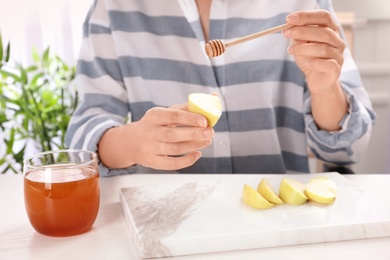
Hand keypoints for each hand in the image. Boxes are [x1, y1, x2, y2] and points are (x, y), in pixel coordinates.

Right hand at [99, 103, 213, 170]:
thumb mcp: (165, 113)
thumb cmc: (156, 124)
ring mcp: (150, 148)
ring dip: (194, 145)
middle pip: (173, 135)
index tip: (205, 120)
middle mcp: (150, 132)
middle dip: (194, 134)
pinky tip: (197, 154)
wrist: (132, 142)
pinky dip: (187, 161)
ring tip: (208, 141)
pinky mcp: (153, 162)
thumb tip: (213, 97)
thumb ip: (187, 107)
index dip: (189, 118)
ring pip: (175, 149)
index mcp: (154, 116)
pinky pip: (172, 163)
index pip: (172, 116)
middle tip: (211, 132)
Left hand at [283, 10, 344, 94]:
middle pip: (324, 32)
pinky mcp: (336, 69)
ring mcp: (338, 55)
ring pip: (323, 48)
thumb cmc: (310, 59)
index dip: (307, 16)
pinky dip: (314, 62)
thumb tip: (290, 27)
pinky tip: (306, 63)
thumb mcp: (300, 45)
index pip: (324, 17)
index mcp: (331, 30)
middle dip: (302, 31)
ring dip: (303, 48)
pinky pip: (326, 64)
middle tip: (286, 33)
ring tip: (290, 50)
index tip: (289, 18)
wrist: (317, 79)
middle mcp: (338, 40)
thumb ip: (298, 36)